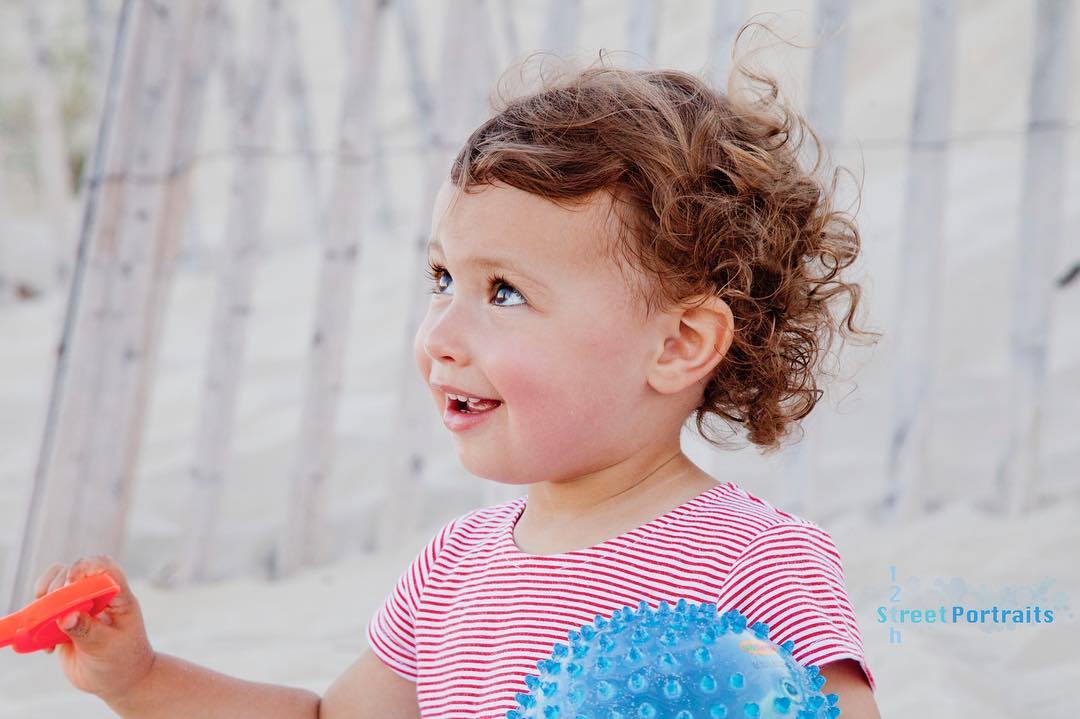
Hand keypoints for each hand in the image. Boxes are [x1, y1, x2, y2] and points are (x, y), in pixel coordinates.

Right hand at [32, 554, 156, 701]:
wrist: (117, 680)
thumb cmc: (121, 660)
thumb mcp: (106, 647)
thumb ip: (87, 631)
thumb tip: (66, 615)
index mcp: (119, 596)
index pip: (104, 567)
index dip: (85, 568)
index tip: (69, 583)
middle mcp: (99, 596)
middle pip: (76, 571)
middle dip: (59, 583)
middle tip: (54, 606)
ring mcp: (82, 606)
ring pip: (58, 585)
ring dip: (46, 597)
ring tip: (43, 618)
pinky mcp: (66, 620)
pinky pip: (47, 610)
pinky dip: (40, 620)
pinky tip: (48, 648)